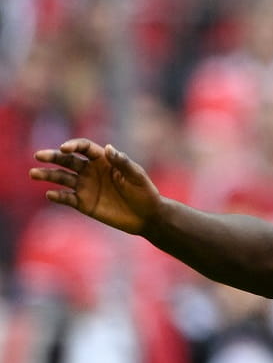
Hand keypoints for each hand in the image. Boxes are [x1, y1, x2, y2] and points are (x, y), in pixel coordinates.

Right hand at [30, 139, 161, 235]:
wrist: (147, 217)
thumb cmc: (145, 193)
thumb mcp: (137, 176)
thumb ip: (123, 162)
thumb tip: (108, 148)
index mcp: (103, 160)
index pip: (83, 147)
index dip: (73, 145)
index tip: (65, 148)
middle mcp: (90, 171)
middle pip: (67, 160)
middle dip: (52, 157)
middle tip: (39, 156)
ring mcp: (85, 187)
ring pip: (61, 178)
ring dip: (47, 175)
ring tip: (34, 173)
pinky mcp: (83, 203)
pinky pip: (67, 198)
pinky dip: (58, 196)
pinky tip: (51, 194)